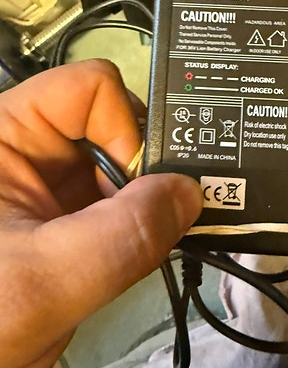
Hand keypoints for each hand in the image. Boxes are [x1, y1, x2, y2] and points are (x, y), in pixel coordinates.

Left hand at [0, 59, 201, 367]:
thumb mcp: (41, 279)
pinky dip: (150, 221)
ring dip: (152, 198)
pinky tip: (151, 247)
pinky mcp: (75, 223)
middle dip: (149, 165)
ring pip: (129, 165)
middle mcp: (37, 153)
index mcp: (9, 136)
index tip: (138, 184)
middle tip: (165, 212)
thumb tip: (189, 193)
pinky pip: (128, 203)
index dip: (124, 126)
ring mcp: (58, 189)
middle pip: (118, 123)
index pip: (90, 89)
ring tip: (158, 236)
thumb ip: (122, 234)